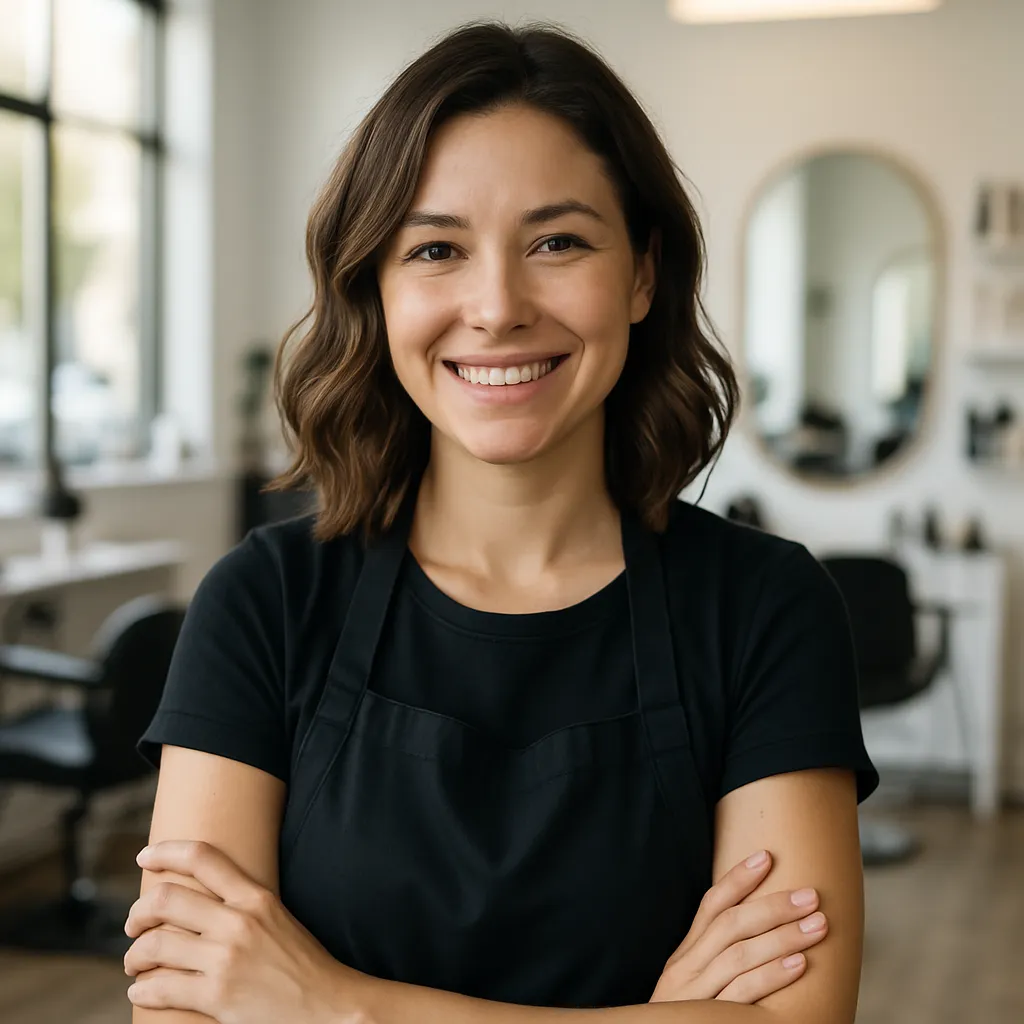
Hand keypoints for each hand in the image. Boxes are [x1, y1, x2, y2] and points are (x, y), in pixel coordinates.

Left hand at [124, 840, 366, 1023]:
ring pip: (154, 946)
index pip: (203, 858)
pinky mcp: (218, 997)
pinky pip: (160, 988)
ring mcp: (227, 960)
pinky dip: (142, 989)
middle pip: (165, 900)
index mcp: (256, 897)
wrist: (330, 1006)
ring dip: (134, 955)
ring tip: (136, 964)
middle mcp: (239, 922)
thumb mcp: (278, 919)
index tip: (145, 856)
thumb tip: (200, 903)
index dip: (166, 851)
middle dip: (138, 914)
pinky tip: (142, 991)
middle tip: (134, 926)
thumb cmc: (303, 965)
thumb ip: (243, 906)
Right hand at [649, 849, 827, 1003]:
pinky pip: (742, 994)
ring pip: (739, 955)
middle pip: (730, 925)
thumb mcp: (694, 985)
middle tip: (810, 895)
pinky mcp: (707, 1019)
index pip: (711, 906)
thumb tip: (760, 929)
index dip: (738, 879)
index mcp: (685, 955)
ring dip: (782, 935)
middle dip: (773, 906)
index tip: (767, 856)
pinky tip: (798, 963)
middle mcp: (686, 968)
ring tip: (817, 924)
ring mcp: (695, 995)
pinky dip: (771, 976)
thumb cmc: (686, 1020)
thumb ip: (717, 959)